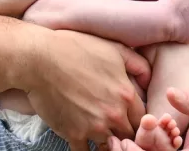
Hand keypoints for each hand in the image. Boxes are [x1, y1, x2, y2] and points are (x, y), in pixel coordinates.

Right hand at [24, 29, 151, 150]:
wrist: (40, 59)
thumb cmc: (76, 48)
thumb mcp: (113, 48)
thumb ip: (138, 64)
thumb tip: (149, 80)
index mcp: (126, 94)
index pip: (143, 118)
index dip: (138, 118)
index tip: (129, 116)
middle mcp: (113, 114)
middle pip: (129, 135)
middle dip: (124, 131)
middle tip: (115, 125)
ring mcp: (93, 127)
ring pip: (110, 145)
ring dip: (107, 141)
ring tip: (99, 131)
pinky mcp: (73, 134)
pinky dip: (86, 149)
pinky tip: (83, 141)